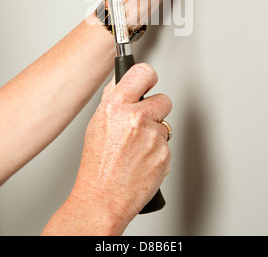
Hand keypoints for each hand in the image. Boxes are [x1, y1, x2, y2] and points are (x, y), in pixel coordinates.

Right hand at [66, 63, 171, 234]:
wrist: (103, 199)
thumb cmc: (96, 166)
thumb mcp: (97, 125)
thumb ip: (113, 101)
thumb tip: (122, 82)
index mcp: (115, 107)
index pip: (142, 73)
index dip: (149, 76)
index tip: (149, 80)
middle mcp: (136, 119)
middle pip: (163, 99)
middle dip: (156, 109)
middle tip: (143, 121)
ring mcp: (152, 137)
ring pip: (165, 125)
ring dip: (155, 134)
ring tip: (136, 148)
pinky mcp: (164, 154)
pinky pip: (166, 145)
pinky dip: (157, 152)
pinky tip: (142, 160)